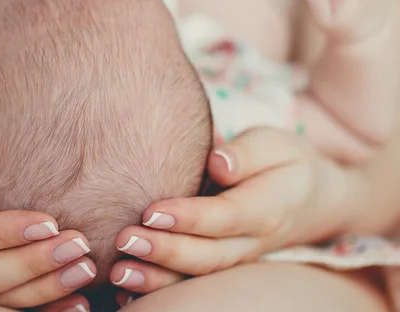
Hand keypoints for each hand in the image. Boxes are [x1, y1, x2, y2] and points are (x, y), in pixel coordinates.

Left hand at [107, 128, 362, 295]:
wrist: (313, 198)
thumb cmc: (285, 161)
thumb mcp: (274, 144)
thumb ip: (247, 153)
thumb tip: (217, 162)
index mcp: (267, 207)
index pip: (225, 216)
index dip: (189, 218)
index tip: (152, 212)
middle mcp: (253, 240)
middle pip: (208, 254)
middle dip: (164, 251)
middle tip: (124, 240)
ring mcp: (239, 257)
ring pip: (199, 275)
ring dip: (157, 278)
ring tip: (118, 272)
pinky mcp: (224, 261)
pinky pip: (195, 281)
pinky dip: (163, 287)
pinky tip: (128, 289)